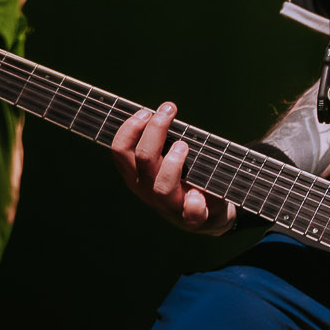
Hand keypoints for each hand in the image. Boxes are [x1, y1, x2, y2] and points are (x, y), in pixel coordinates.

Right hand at [110, 103, 235, 234]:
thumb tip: (162, 111)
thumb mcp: (167, 158)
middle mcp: (148, 190)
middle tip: (169, 111)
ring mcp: (170, 206)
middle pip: (143, 158)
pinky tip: (200, 193)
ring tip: (184, 146)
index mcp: (136, 174)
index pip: (120, 150)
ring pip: (163, 186)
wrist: (208, 215)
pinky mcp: (192, 218)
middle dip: (155, 129)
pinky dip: (195, 203)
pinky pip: (192, 213)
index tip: (146, 112)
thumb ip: (161, 140)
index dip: (130, 128)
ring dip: (174, 162)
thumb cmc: (185, 177)